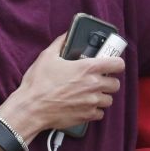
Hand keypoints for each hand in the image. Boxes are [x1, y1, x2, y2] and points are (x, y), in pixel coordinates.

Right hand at [0, 34, 122, 143]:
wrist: (31, 108)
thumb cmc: (38, 83)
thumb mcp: (46, 57)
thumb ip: (60, 43)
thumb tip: (67, 35)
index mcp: (86, 68)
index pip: (117, 64)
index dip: (116, 63)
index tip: (111, 64)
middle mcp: (93, 85)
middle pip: (116, 84)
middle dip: (108, 81)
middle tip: (96, 80)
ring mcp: (92, 102)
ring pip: (109, 99)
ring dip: (101, 96)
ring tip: (89, 94)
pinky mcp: (87, 115)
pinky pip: (99, 113)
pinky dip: (94, 110)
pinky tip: (83, 105)